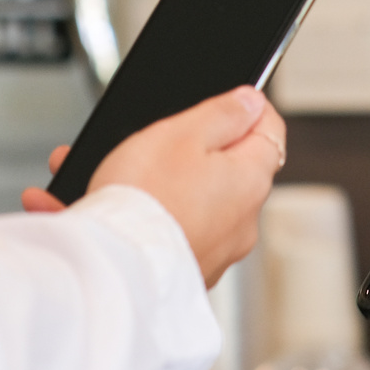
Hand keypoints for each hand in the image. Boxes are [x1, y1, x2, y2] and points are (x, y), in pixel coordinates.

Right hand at [21, 87, 286, 286]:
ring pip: (189, 199)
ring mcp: (215, 250)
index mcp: (250, 180)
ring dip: (155, 181)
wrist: (114, 269)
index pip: (270, 130)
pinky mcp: (185, 270)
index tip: (226, 100)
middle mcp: (242, 221)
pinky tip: (99, 205)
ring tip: (108, 170)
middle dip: (190, 147)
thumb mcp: (183, 133)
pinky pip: (167, 230)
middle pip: (227, 167)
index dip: (248, 107)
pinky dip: (142, 215)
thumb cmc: (146, 200)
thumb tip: (252, 102)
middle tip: (153, 136)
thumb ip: (223, 113)